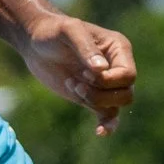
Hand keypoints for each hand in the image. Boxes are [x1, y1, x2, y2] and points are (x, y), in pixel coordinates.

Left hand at [20, 14, 136, 135]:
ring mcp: (105, 84)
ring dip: (95, 101)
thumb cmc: (53, 31)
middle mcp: (116, 67)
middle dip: (101, 93)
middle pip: (126, 93)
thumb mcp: (69, 31)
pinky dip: (107, 125)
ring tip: (73, 86)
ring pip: (117, 105)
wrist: (35, 42)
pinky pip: (109, 116)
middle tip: (76, 82)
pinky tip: (100, 133)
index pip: (128, 75)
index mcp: (119, 49)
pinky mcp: (93, 97)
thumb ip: (86, 48)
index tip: (84, 72)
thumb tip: (102, 70)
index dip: (108, 80)